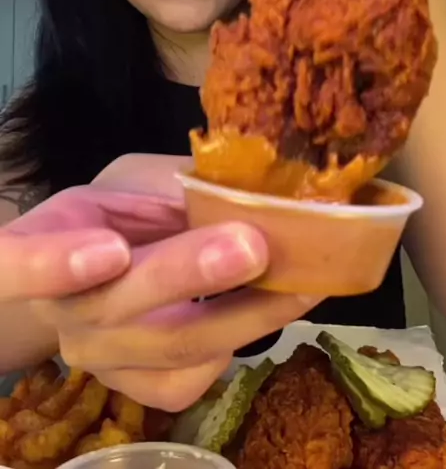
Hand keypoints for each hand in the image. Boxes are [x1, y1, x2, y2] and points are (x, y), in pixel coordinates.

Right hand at [2, 154, 314, 410]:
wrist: (91, 271)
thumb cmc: (112, 213)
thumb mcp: (133, 180)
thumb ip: (173, 182)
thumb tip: (253, 169)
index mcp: (40, 246)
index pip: (18, 263)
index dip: (57, 263)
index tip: (111, 248)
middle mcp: (63, 314)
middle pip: (118, 305)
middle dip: (190, 274)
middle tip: (252, 245)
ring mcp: (99, 359)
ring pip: (170, 349)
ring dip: (244, 315)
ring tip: (303, 281)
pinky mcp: (134, 389)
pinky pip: (185, 383)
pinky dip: (234, 348)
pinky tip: (266, 311)